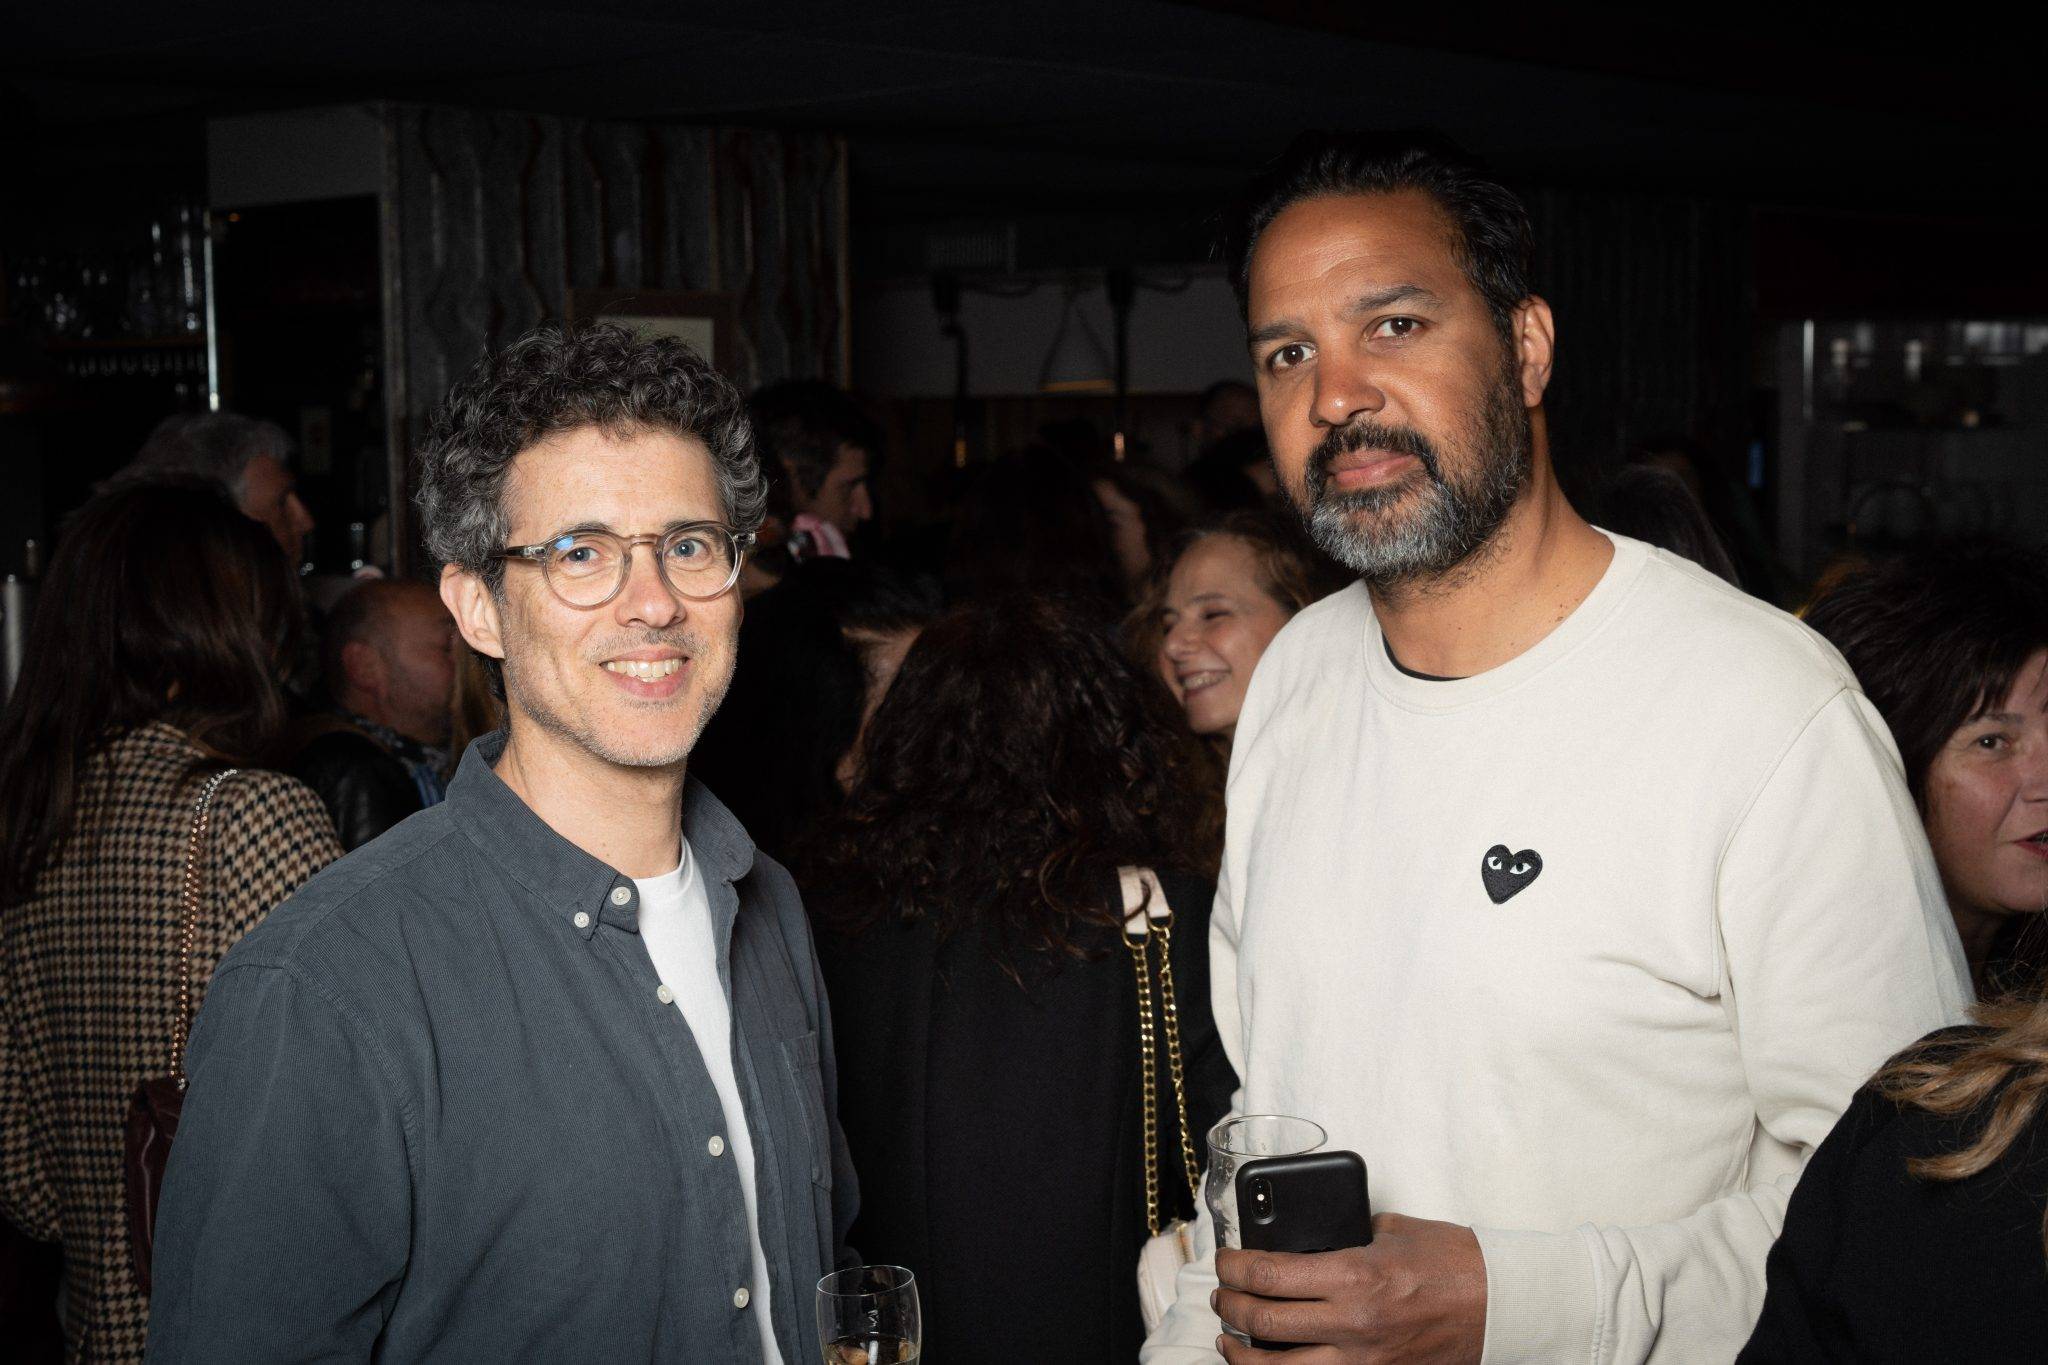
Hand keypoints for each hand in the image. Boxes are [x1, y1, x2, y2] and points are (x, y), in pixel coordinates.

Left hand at [1211, 1213, 1484, 1363]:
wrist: (1501, 1304)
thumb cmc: (1454, 1263)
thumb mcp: (1392, 1229)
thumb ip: (1346, 1233)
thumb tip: (1308, 1237)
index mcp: (1354, 1275)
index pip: (1268, 1275)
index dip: (1233, 1267)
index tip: (1224, 1261)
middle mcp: (1353, 1323)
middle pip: (1263, 1322)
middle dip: (1229, 1306)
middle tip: (1221, 1294)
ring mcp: (1364, 1361)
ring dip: (1242, 1354)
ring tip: (1230, 1338)